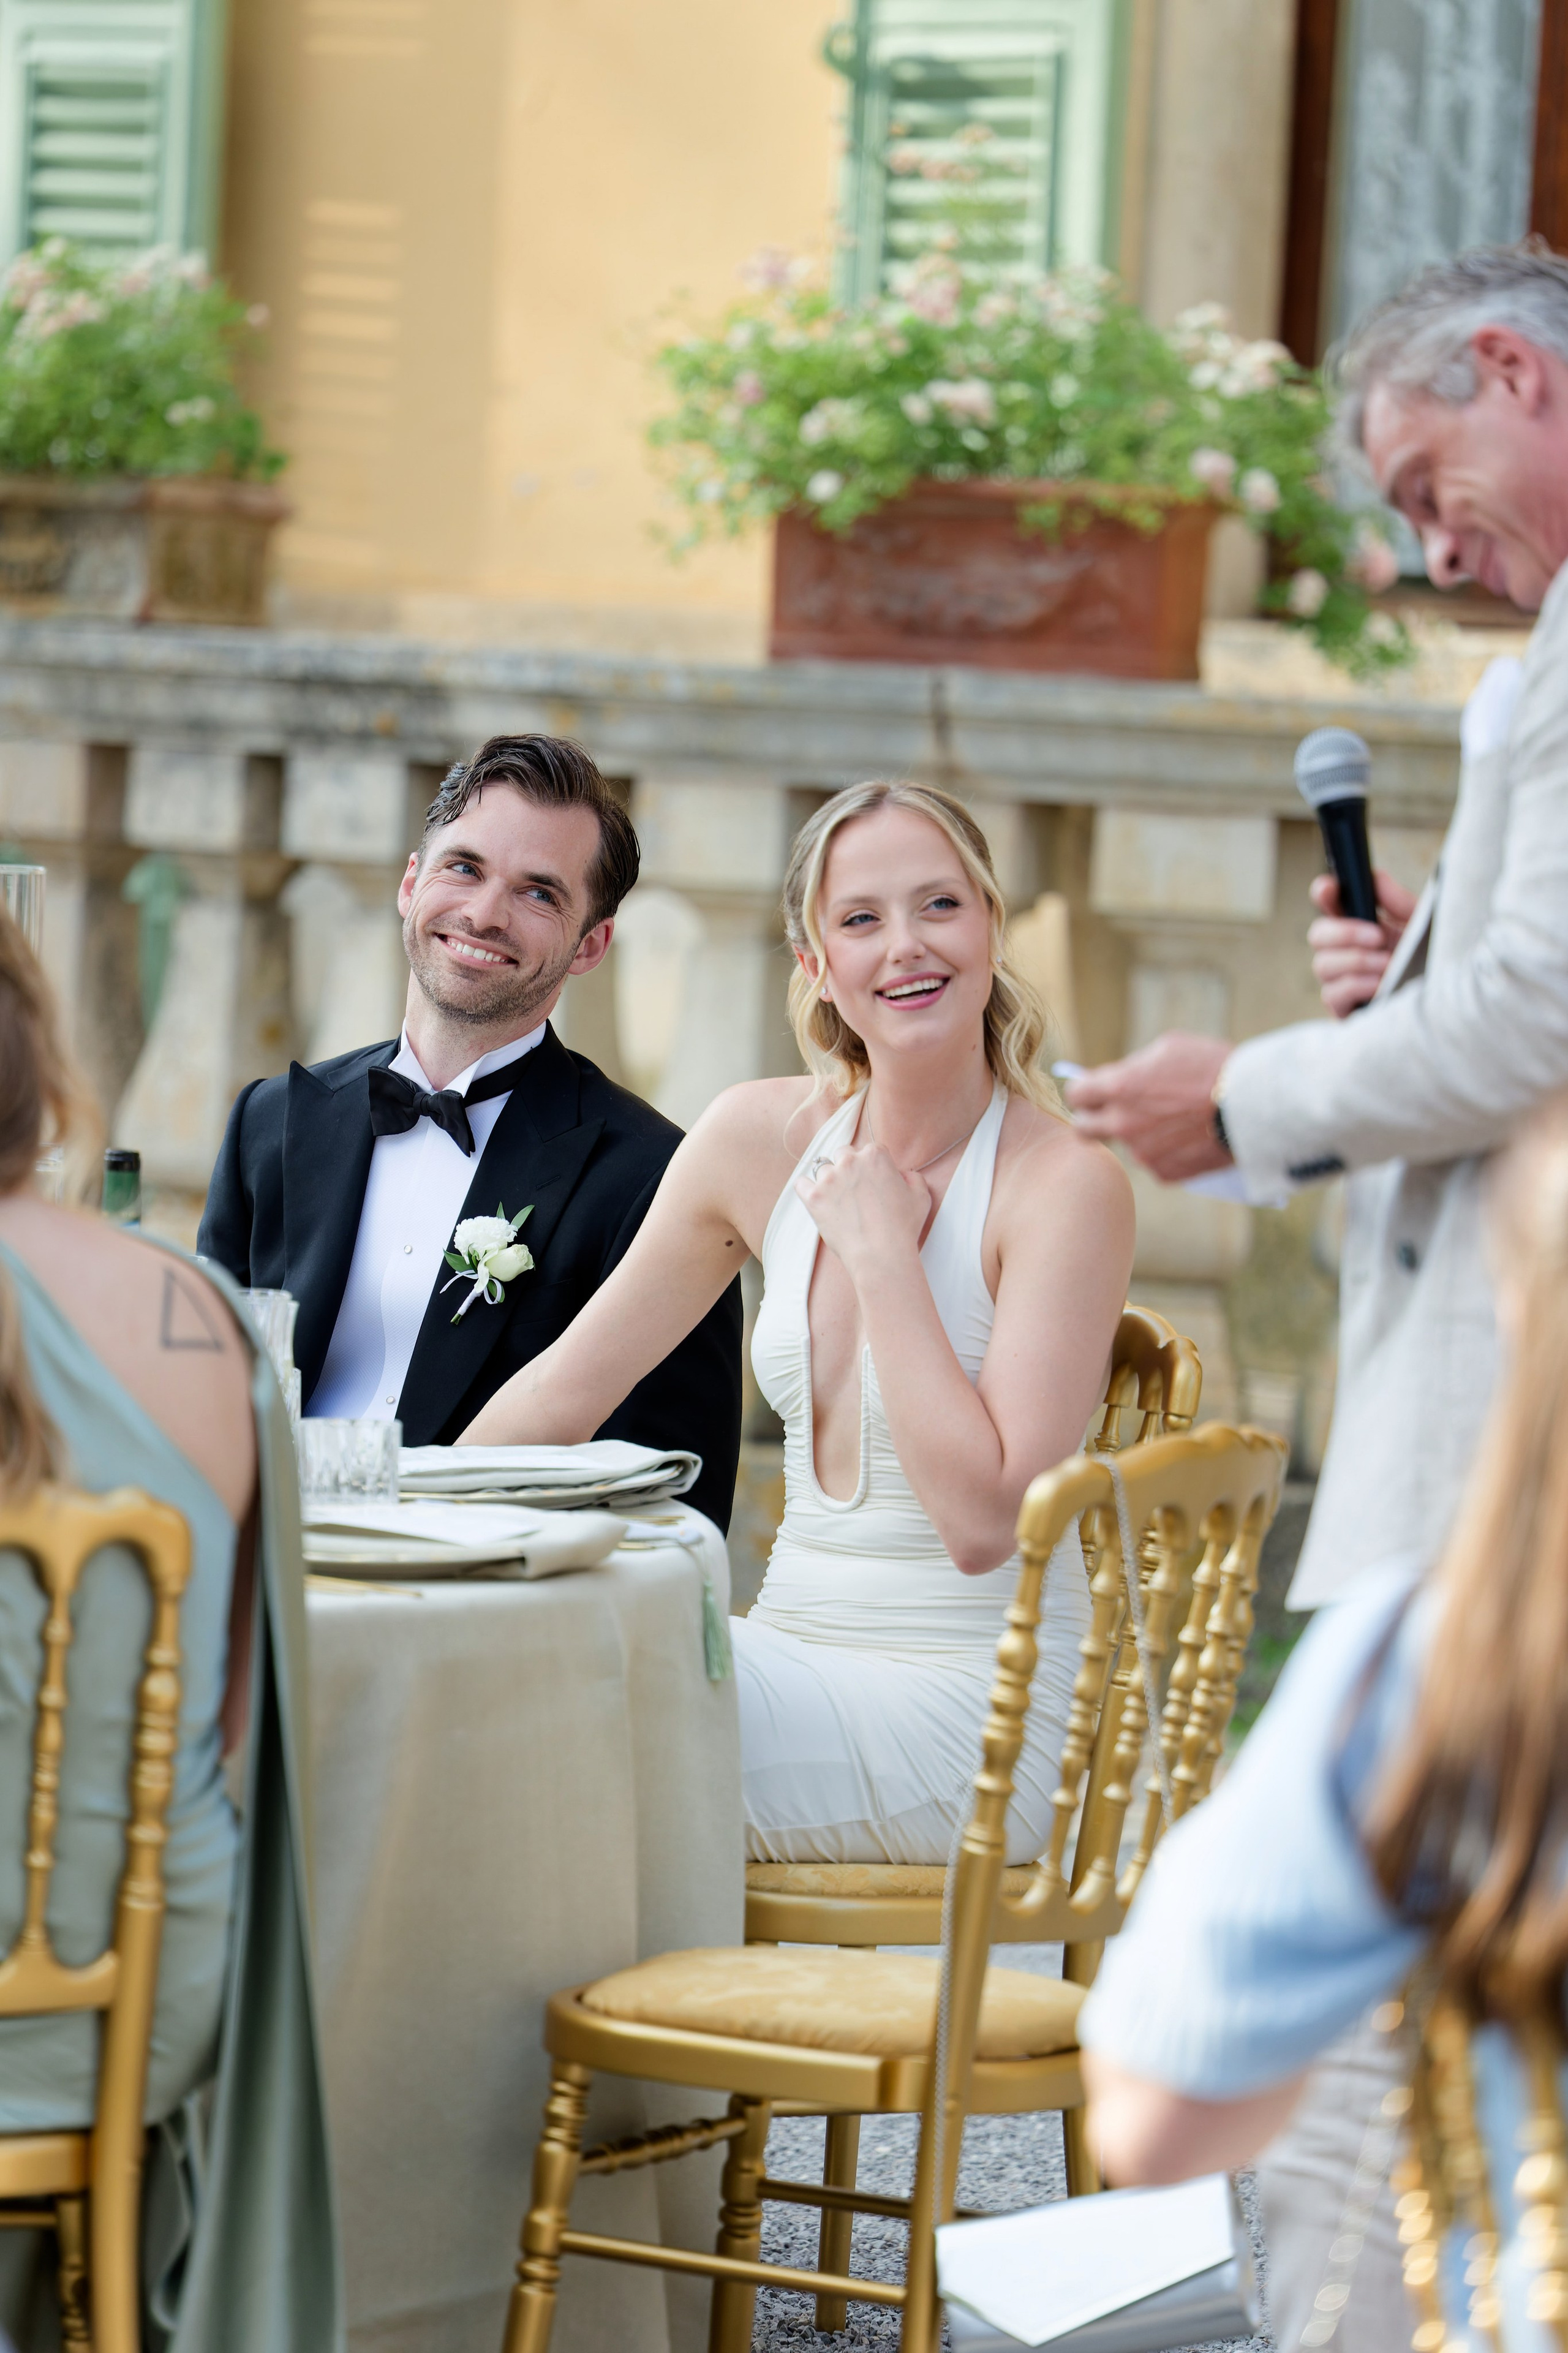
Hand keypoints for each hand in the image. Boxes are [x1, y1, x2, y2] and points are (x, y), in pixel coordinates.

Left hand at [795, 1139, 928, 1278]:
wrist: (881, 1254)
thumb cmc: (902, 1228)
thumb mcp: (920, 1197)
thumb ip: (912, 1177)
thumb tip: (902, 1174)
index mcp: (875, 1156)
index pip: (870, 1150)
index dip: (873, 1166)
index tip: (873, 1180)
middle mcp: (850, 1162)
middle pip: (844, 1154)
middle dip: (849, 1168)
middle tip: (855, 1190)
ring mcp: (829, 1179)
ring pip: (823, 1169)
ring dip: (829, 1181)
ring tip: (839, 1201)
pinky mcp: (813, 1197)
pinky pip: (801, 1184)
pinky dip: (807, 1189)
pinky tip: (817, 1199)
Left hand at [1063, 1033, 1231, 1181]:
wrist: (1254, 1104)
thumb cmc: (1213, 1066)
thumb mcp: (1167, 1050)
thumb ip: (1132, 1069)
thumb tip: (1115, 1080)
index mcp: (1119, 1088)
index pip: (1076, 1095)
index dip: (1085, 1091)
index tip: (1094, 1091)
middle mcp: (1123, 1124)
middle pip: (1084, 1129)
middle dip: (1093, 1119)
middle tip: (1114, 1112)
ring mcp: (1143, 1153)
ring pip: (1127, 1145)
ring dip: (1141, 1135)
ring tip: (1176, 1120)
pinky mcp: (1164, 1173)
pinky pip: (1154, 1162)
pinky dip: (1166, 1152)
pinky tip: (1190, 1137)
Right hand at [1307, 868, 1418, 1017]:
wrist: (1444, 1003)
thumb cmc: (1430, 962)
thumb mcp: (1420, 927)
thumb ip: (1397, 902)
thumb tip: (1375, 876)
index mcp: (1361, 927)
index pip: (1330, 905)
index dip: (1323, 893)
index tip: (1330, 888)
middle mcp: (1345, 953)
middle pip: (1317, 934)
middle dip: (1345, 933)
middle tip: (1379, 937)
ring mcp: (1341, 982)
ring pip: (1322, 964)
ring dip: (1357, 960)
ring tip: (1388, 964)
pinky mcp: (1343, 1010)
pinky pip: (1333, 993)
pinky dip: (1357, 985)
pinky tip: (1380, 984)